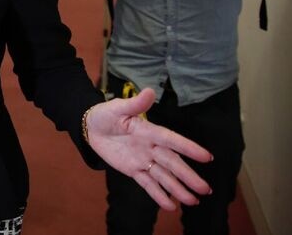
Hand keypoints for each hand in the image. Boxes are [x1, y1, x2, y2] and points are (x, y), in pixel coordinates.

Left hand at [86, 88, 212, 209]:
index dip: (188, 148)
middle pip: (172, 163)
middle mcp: (150, 147)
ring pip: (163, 176)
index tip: (207, 157)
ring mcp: (143, 160)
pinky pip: (147, 184)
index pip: (171, 140)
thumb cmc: (106, 114)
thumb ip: (134, 103)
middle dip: (188, 176)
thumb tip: (150, 91)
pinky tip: (170, 206)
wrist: (90, 127)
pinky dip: (157, 194)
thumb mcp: (118, 107)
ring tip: (193, 201)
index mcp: (149, 131)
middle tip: (205, 188)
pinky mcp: (133, 170)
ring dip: (178, 188)